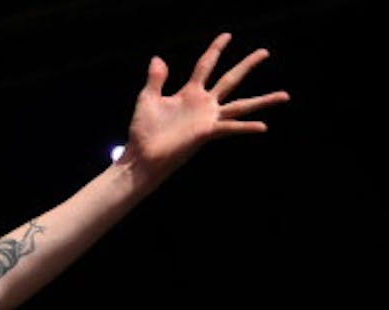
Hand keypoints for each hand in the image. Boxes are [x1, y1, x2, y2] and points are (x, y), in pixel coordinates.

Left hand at [123, 33, 289, 177]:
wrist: (141, 157)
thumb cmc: (143, 132)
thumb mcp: (147, 100)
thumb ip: (155, 80)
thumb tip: (158, 58)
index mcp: (189, 93)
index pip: (206, 65)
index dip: (216, 49)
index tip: (227, 35)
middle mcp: (203, 104)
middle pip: (230, 79)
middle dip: (247, 65)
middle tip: (265, 52)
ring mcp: (207, 119)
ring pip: (240, 106)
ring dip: (263, 101)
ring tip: (285, 95)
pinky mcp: (206, 133)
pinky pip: (230, 128)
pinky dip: (246, 127)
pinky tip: (263, 126)